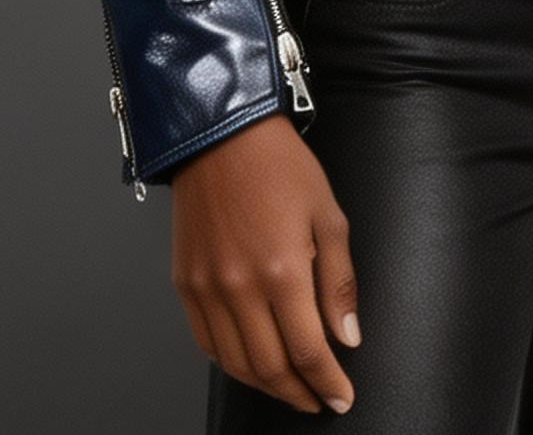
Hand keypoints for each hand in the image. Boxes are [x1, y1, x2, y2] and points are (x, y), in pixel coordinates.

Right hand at [171, 113, 361, 413]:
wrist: (221, 132)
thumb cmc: (280, 165)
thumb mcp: (327, 213)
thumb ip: (339, 281)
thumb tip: (347, 337)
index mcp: (282, 270)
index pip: (309, 351)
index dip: (328, 383)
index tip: (342, 397)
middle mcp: (240, 288)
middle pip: (271, 368)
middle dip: (300, 394)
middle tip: (319, 399)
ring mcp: (207, 288)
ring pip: (236, 364)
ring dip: (267, 386)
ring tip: (290, 388)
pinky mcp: (184, 283)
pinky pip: (206, 343)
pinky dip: (231, 363)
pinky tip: (251, 363)